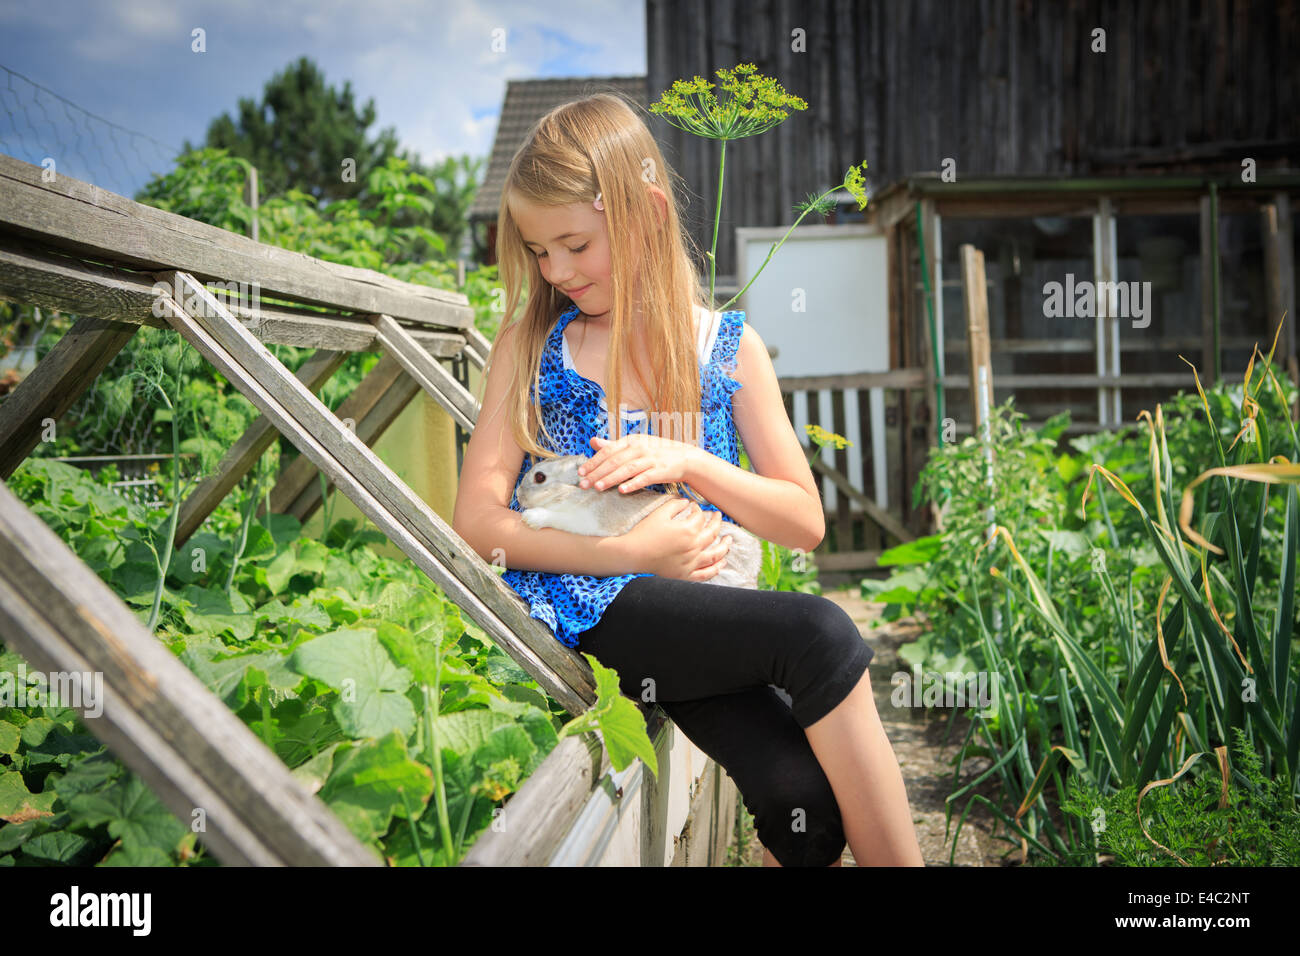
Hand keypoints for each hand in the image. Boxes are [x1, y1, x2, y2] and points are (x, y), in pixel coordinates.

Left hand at [579, 434, 697, 493]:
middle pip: (614, 461)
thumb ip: (613, 445)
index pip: (608, 451)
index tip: (580, 472)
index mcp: (631, 441)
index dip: (593, 461)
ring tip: (597, 487)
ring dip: (611, 478)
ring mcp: (650, 459)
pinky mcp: (661, 470)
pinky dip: (633, 484)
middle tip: (583, 484)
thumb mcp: (634, 445)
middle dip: (597, 473)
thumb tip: (593, 441)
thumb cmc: (656, 452)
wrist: (685, 458)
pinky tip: (622, 490)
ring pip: (627, 469)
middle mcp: (639, 448)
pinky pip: (645, 478)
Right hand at [623, 498, 730, 581]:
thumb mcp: (659, 513)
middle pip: (712, 533)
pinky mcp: (686, 574)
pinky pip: (706, 573)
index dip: (699, 510)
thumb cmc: (645, 532)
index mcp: (688, 530)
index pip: (700, 517)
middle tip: (718, 516)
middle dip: (716, 522)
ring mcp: (691, 562)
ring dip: (724, 546)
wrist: (633, 554)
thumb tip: (687, 502)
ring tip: (729, 539)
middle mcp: (693, 546)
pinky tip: (722, 563)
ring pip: (715, 554)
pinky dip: (716, 568)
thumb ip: (676, 504)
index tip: (696, 508)